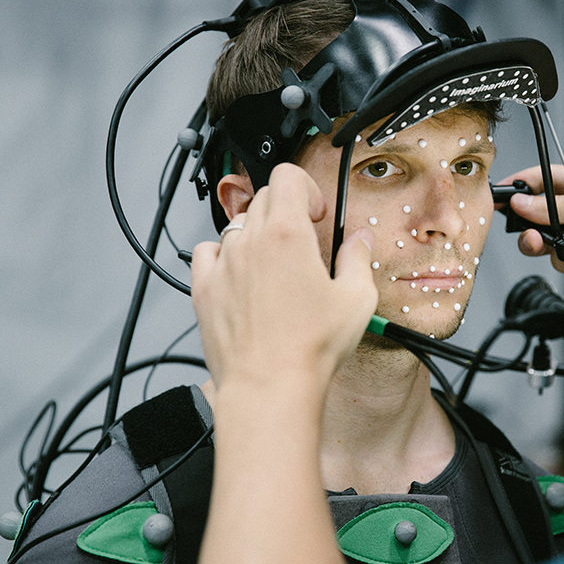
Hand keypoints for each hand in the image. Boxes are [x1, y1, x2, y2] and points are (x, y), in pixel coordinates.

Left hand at [191, 163, 378, 406]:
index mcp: (287, 234)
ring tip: (275, 265)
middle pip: (263, 198)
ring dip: (257, 235)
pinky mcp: (204, 289)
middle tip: (304, 242)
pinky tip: (241, 275)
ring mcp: (223, 264)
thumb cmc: (310, 348)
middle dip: (286, 212)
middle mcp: (249, 242)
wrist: (269, 386)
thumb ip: (358, 259)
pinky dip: (223, 255)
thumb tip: (359, 241)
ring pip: (237, 225)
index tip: (316, 212)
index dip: (307, 188)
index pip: (287, 177)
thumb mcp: (356, 299)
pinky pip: (208, 253)